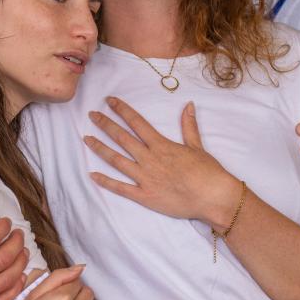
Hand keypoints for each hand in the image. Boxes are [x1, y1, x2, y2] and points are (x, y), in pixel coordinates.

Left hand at [83, 97, 241, 225]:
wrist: (213, 197)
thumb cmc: (208, 172)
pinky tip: (92, 175)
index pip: (137, 122)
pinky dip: (106, 182)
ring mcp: (145, 178)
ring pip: (117, 160)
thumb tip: (188, 105)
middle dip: (105, 124)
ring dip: (100, 148)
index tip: (109, 101)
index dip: (122, 110)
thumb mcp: (197, 146)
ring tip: (86, 139)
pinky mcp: (144, 196)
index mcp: (161, 145)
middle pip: (122, 138)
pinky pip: (121, 188)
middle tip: (91, 114)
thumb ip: (189, 126)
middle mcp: (149, 159)